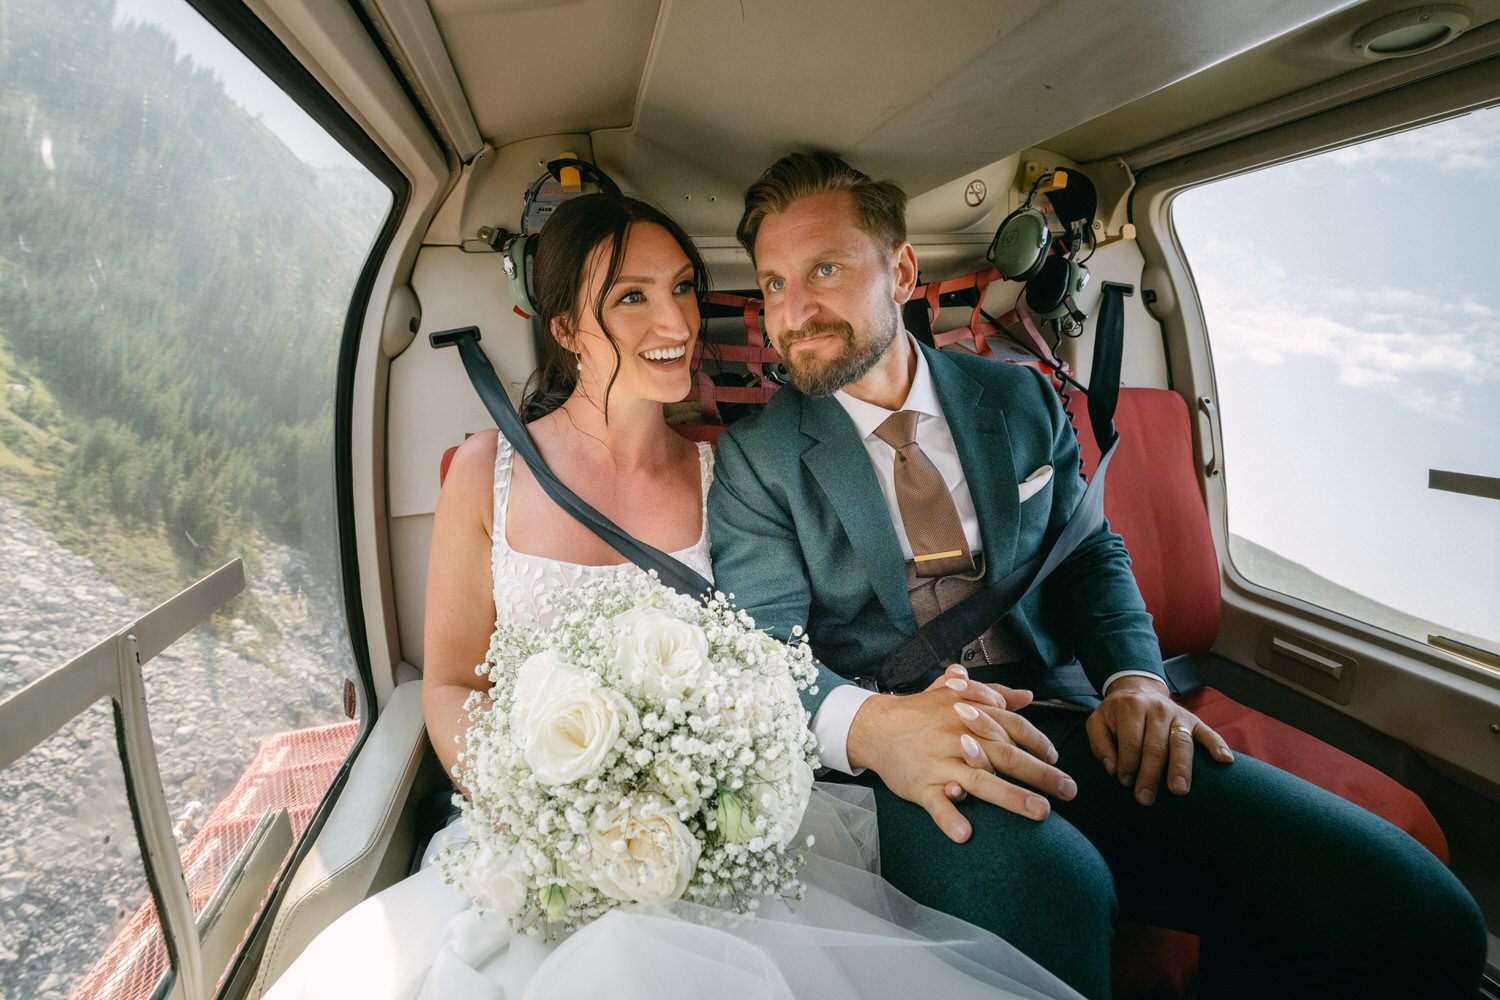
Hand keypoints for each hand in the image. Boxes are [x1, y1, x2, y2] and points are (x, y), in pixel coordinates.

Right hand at [846, 666, 1076, 842]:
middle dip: (1040, 773)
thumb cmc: (919, 712)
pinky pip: (935, 804)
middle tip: (1069, 791)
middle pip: (1005, 755)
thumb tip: (1026, 696)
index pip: (1012, 726)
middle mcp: (957, 737)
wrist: (874, 726)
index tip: (1056, 758)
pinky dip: (949, 818)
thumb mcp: (954, 694)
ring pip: (979, 780)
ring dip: (1011, 797)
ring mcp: (938, 763)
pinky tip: (965, 833)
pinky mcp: (919, 785)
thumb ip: (992, 694)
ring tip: (1040, 812)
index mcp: (969, 714)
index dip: (1037, 742)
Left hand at [1085, 674, 1233, 804]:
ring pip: (1181, 743)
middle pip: (1156, 746)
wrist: (1137, 690)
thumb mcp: (1098, 722)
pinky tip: (1224, 760)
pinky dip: (1217, 745)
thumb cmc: (1116, 715)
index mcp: (1131, 707)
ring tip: (1179, 790)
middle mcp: (1157, 709)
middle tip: (1145, 799)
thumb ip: (1099, 744)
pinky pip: (1208, 733)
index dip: (1127, 764)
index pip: (1131, 741)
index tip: (1125, 783)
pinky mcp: (1194, 721)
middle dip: (1150, 775)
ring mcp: (1178, 714)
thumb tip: (1112, 769)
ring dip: (1180, 768)